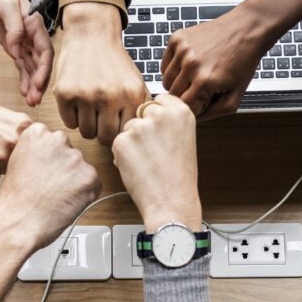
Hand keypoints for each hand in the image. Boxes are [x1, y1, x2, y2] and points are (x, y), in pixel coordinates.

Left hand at [0, 0, 52, 105]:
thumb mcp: (6, 6)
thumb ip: (14, 27)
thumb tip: (16, 49)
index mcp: (35, 26)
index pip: (45, 51)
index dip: (44, 68)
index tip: (38, 83)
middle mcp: (33, 37)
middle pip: (41, 64)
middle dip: (40, 82)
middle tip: (35, 99)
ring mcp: (25, 44)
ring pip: (32, 68)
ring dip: (33, 85)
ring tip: (31, 102)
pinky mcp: (15, 48)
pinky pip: (22, 67)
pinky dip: (24, 80)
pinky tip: (25, 93)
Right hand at [0, 84, 31, 179]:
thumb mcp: (13, 118)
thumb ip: (28, 135)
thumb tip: (41, 154)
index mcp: (25, 128)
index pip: (35, 153)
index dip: (25, 153)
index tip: (19, 152)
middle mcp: (15, 142)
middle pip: (22, 164)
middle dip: (12, 159)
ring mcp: (0, 156)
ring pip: (8, 172)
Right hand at [0, 123, 101, 249]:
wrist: (21, 221)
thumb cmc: (16, 199)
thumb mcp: (17, 162)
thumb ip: (36, 152)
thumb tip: (51, 156)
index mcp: (37, 133)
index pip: (53, 140)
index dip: (49, 159)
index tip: (43, 170)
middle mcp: (58, 140)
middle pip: (69, 152)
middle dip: (64, 168)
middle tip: (51, 186)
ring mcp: (76, 158)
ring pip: (81, 168)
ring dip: (74, 181)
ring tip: (56, 197)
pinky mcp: (90, 176)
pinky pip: (93, 184)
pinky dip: (84, 195)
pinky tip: (66, 202)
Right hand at [54, 2, 147, 145]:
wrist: (92, 34)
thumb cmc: (114, 63)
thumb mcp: (136, 83)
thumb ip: (140, 109)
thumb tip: (141, 135)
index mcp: (131, 95)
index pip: (126, 133)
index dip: (120, 131)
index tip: (116, 124)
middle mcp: (110, 96)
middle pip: (105, 138)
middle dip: (103, 132)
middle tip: (101, 120)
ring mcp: (86, 95)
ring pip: (86, 133)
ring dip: (88, 125)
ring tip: (90, 109)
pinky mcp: (65, 94)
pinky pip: (69, 123)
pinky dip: (73, 117)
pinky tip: (78, 102)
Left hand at [112, 95, 200, 232]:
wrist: (171, 201)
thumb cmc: (179, 177)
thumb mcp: (184, 139)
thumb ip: (168, 122)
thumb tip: (148, 114)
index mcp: (181, 111)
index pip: (159, 100)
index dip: (156, 117)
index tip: (160, 132)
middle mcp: (160, 114)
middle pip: (141, 112)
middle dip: (143, 129)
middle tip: (154, 153)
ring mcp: (140, 127)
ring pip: (128, 128)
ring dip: (132, 143)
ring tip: (148, 163)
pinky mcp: (122, 141)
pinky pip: (117, 143)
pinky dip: (123, 156)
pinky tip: (138, 169)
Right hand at [161, 0, 301, 119]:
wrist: (247, 28)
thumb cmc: (243, 61)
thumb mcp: (235, 97)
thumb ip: (212, 114)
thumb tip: (193, 120)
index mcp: (205, 81)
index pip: (183, 108)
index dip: (193, 109)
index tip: (203, 102)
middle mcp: (191, 64)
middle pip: (173, 96)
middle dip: (186, 96)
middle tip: (202, 88)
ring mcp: (182, 50)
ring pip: (166, 81)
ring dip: (178, 84)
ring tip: (195, 77)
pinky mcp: (177, 39)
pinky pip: (165, 65)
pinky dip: (174, 69)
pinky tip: (189, 65)